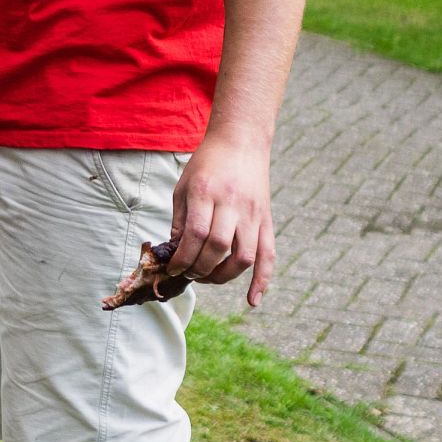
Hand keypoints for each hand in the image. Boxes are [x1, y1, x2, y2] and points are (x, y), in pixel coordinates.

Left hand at [168, 132, 275, 307]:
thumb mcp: (184, 186)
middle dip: (200, 268)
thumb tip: (176, 254)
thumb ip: (181, 221)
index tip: (173, 268)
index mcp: (205, 192)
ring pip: (244, 255)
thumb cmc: (206, 164)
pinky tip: (252, 300)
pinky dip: (262, 280)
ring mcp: (253, 213)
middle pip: (218, 247)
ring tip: (208, 278)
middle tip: (189, 272)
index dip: (183, 258)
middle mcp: (232, 203)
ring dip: (224, 276)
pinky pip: (268, 254)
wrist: (241, 141)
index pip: (195, 234)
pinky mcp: (266, 219)